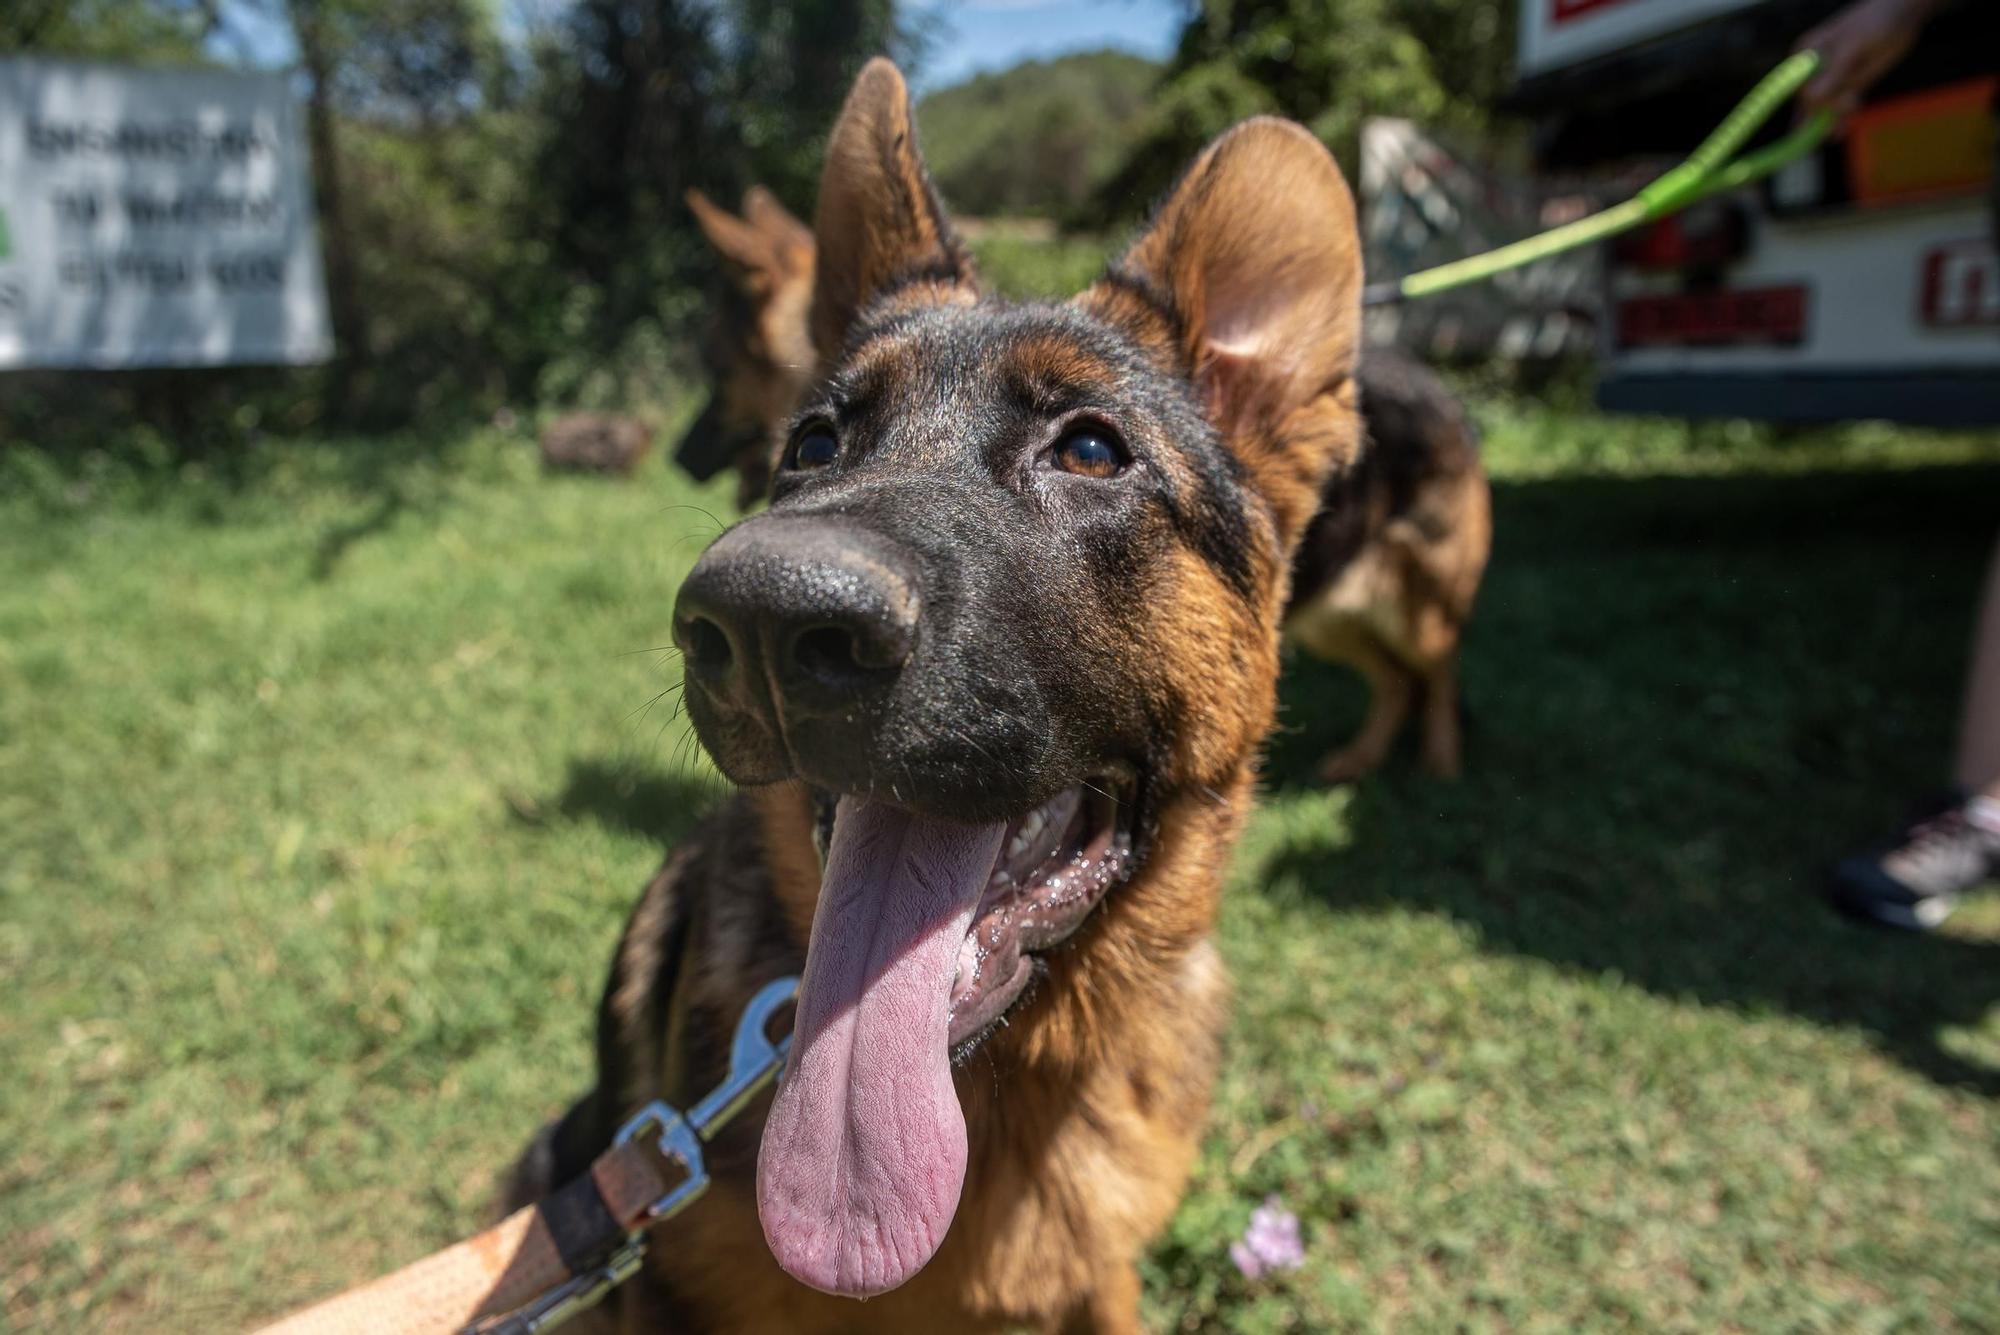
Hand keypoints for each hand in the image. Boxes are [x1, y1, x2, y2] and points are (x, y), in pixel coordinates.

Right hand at [1796, 0, 1942, 115]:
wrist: (1903, 16)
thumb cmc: (1876, 22)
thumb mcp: (1855, 46)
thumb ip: (1835, 72)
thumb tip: (1812, 99)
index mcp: (1805, 56)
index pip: (1799, 89)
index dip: (1809, 102)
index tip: (1826, 104)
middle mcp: (1813, 70)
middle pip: (1811, 103)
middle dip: (1827, 108)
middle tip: (1850, 102)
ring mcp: (1830, 80)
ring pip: (1825, 108)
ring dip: (1836, 115)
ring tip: (1853, 106)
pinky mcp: (1848, 87)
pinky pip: (1839, 109)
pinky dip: (1840, 120)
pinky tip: (1839, 132)